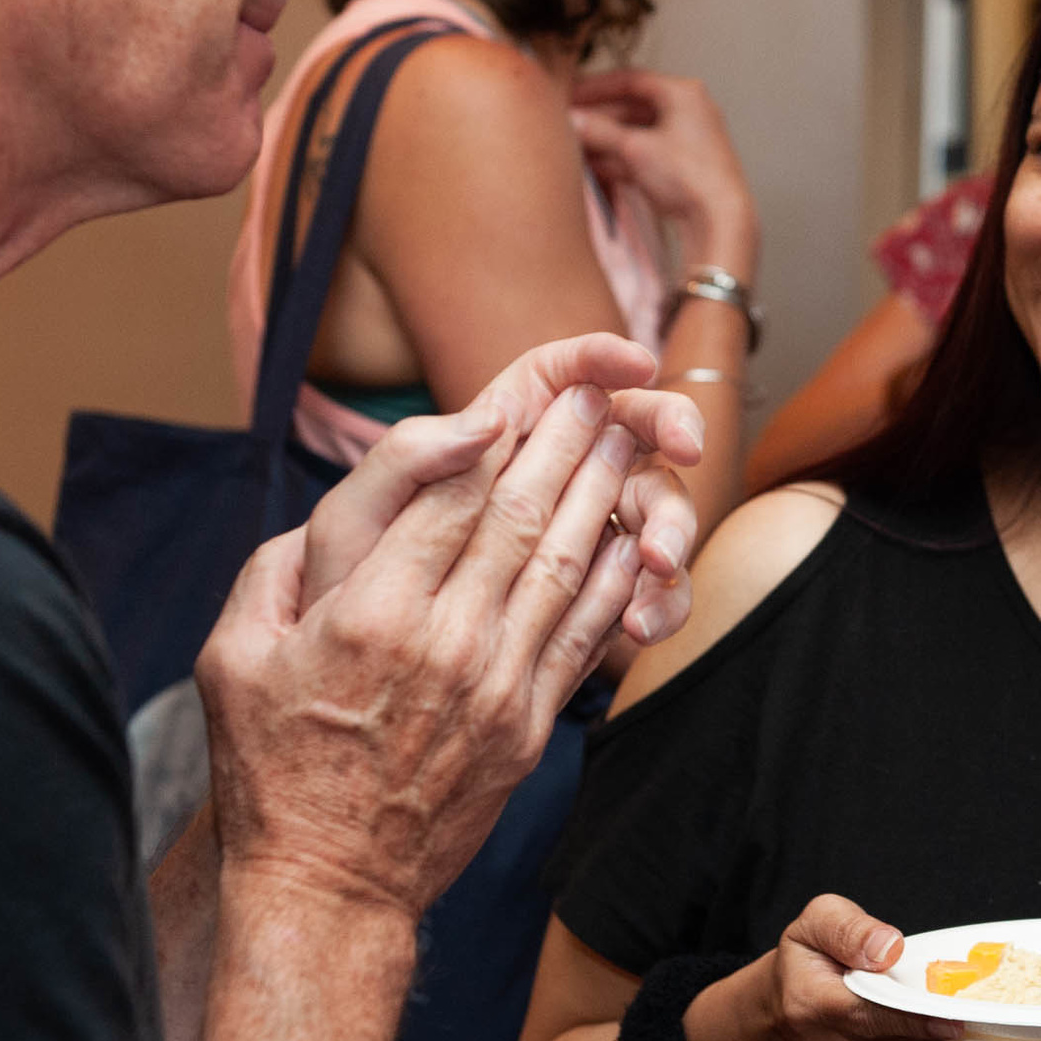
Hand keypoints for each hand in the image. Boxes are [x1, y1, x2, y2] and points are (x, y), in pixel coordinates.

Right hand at [197, 370, 656, 916]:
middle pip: (519, 517)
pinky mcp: (527, 727)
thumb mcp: (231, 657)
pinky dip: (613, 580)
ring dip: (599, 496)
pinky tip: (632, 536)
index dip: (494, 435)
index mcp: (366, 613)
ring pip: (563, 566)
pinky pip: (583, 636)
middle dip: (563, 445)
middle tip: (594, 395)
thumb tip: (323, 513)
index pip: (447, 497)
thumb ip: (272, 572)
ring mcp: (494, 686)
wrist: (329, 886)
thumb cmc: (270, 767)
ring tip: (624, 442)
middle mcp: (441, 641)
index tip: (522, 395)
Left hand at [303, 334, 703, 649]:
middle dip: (669, 427)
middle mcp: (555, 472)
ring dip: (670, 525)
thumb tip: (489, 417)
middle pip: (631, 427)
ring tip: (659, 558)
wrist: (362, 685)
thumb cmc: (351, 591)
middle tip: (689, 442)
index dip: (602, 355)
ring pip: (656, 506)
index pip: (559, 371)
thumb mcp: (355, 525)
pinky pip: (656, 586)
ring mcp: (591, 527)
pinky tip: (645, 626)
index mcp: (498, 433)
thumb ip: (407, 460)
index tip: (637, 358)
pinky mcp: (606, 589)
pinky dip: (663, 600)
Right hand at [571, 69, 758, 276]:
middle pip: (631, 108)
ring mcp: (684, 141)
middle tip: (569, 123)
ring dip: (604, 140)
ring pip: (635, 133)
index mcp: (684, 94)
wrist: (719, 219)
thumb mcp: (636, 148)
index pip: (631, 79)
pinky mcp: (679, 167)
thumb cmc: (694, 177)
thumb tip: (574, 121)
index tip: (571, 94)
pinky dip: (618, 158)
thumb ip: (599, 132)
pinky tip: (593, 165)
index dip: (596, 86)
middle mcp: (688, 112)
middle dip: (598, 118)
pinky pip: (642, 154)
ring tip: (574, 146)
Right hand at [684, 895, 959, 1040]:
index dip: (916, 1020)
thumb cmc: (803, 967)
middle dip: (945, 1036)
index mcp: (810, 1005)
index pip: (869, 1018)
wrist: (773, 1025)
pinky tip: (926, 1038)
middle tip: (976, 1014)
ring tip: (952, 1019)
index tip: (955, 1019)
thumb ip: (850, 928)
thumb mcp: (815, 925)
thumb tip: (888, 948)